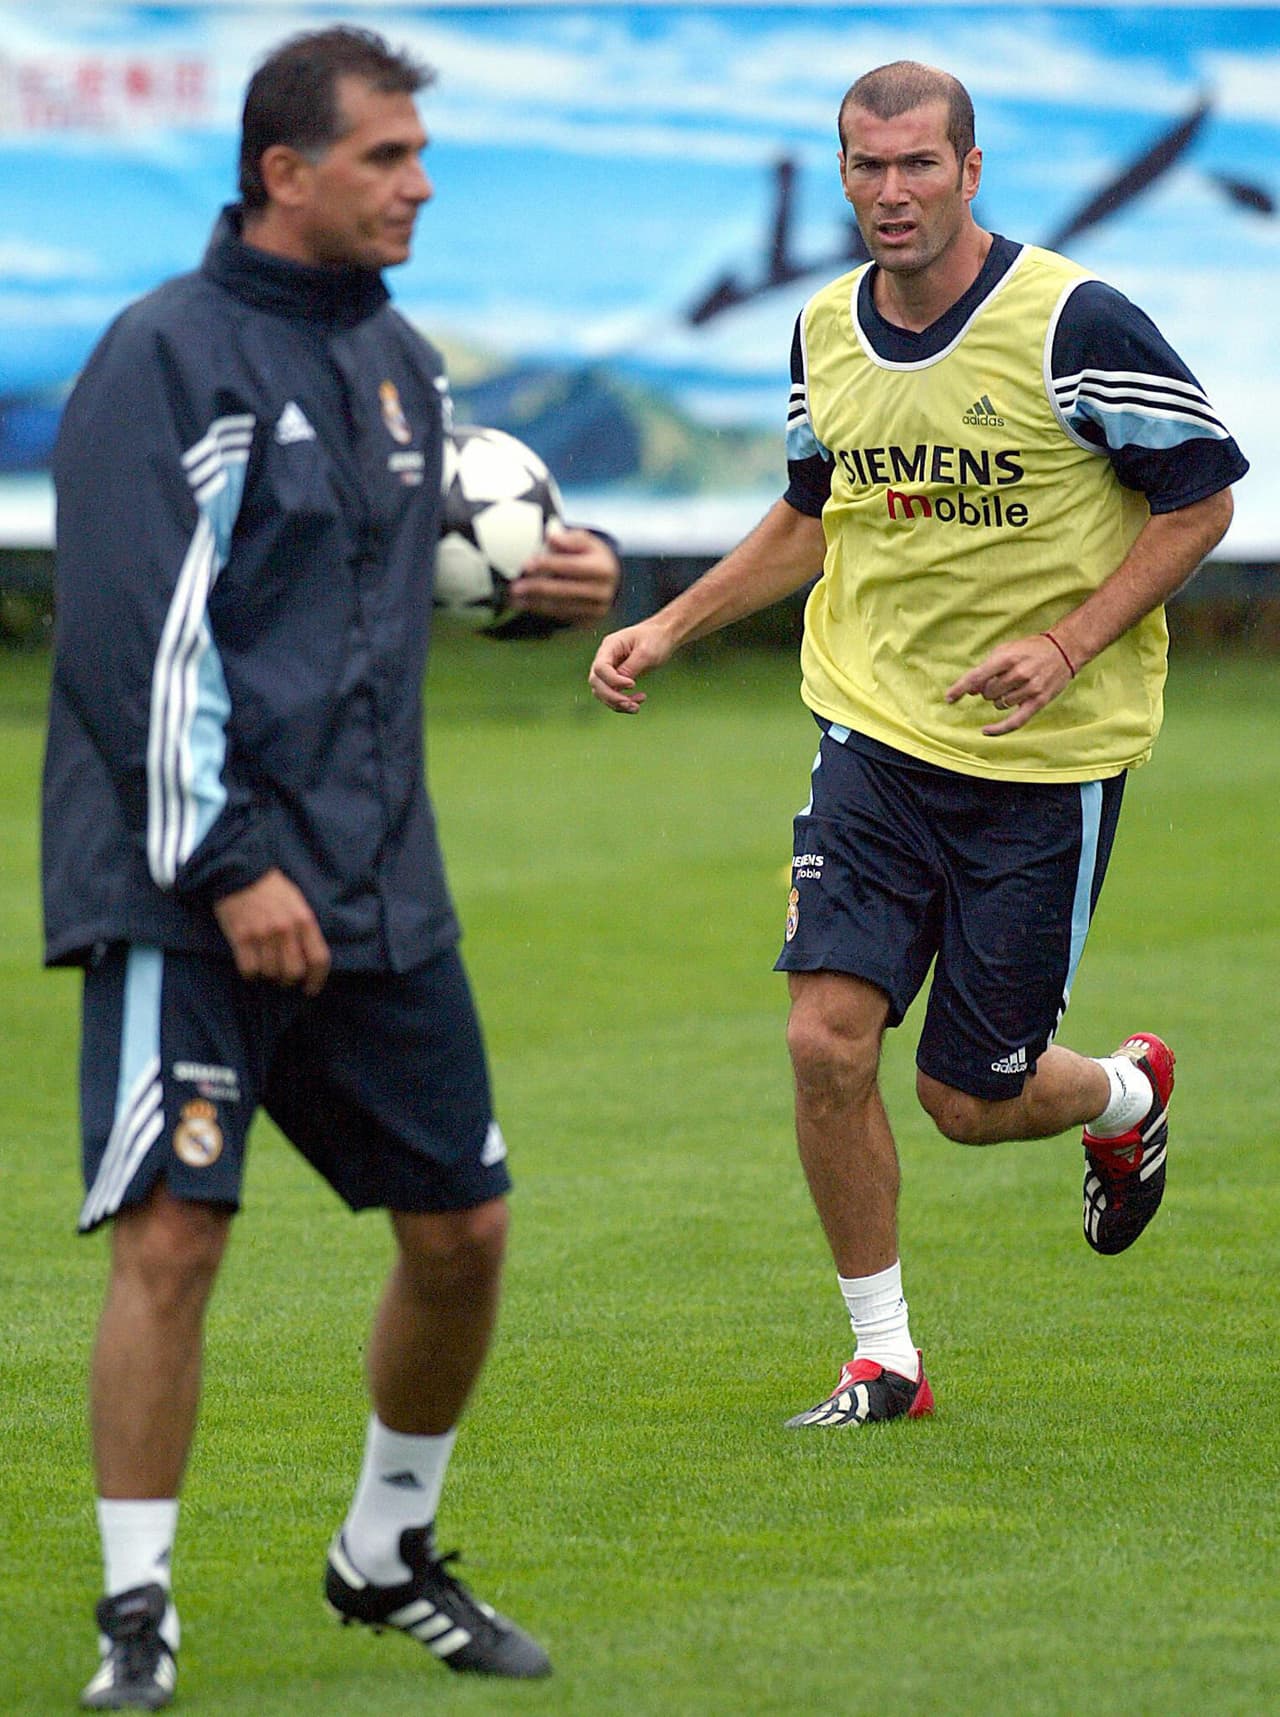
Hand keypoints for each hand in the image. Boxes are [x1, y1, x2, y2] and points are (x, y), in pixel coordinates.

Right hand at [213, 868, 330, 995]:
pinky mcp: (241, 937)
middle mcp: (286, 929)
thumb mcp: (297, 903)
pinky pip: (249, 970)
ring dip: (268, 975)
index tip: (310, 989)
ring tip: (264, 965)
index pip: (318, 959)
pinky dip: (250, 973)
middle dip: (289, 981)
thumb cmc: (271, 888)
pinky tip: (250, 963)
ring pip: (270, 973)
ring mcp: (263, 934)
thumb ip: (305, 928)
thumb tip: (310, 959)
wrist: (240, 871)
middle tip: (283, 979)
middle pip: (294, 972)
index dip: (316, 980)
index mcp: (304, 920)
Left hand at [509, 524, 619, 624]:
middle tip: (516, 587)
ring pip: (561, 608)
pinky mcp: (588, 622)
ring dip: (535, 604)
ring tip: (515, 599)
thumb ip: (570, 539)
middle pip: (564, 591)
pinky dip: (541, 611)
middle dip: (537, 589)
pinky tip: (525, 605)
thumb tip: (551, 537)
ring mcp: (596, 610)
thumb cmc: (592, 556)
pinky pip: (561, 617)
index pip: (571, 567)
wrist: (611, 581)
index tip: (527, 565)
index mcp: (603, 569)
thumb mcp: (587, 542)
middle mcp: (602, 592)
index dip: (548, 566)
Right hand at [588, 618, 676, 712]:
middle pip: (596, 682)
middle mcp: (605, 658)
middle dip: (612, 697)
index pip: (600, 668)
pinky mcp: (616, 679)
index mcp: (610, 646)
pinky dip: (623, 703)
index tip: (633, 684)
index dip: (613, 680)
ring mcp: (609, 669)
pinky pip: (612, 695)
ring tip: (636, 707)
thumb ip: (630, 667)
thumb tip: (618, 685)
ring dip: (617, 704)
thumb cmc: (656, 639)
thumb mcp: (646, 653)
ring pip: (602, 692)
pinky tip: (639, 701)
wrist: (663, 636)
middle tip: (631, 704)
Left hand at [945, 633, 1074, 735]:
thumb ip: (986, 668)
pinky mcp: (1039, 702)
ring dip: (999, 699)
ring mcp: (1031, 689)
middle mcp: (1019, 673)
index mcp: (1008, 658)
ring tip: (1011, 687)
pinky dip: (998, 729)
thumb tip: (969, 689)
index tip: (949, 698)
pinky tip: (985, 731)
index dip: (960, 688)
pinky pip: (1014, 722)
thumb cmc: (1031, 649)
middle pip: (988, 693)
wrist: (1064, 650)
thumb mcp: (1006, 650)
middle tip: (1000, 680)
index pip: (977, 677)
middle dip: (988, 689)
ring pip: (999, 705)